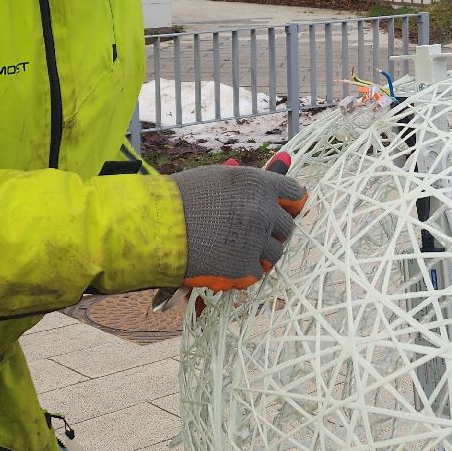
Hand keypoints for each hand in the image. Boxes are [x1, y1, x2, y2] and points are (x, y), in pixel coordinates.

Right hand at [172, 164, 306, 291]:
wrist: (156, 227)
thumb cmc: (181, 198)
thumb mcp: (219, 178)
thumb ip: (248, 187)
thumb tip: (269, 193)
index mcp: (259, 184)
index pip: (295, 194)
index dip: (290, 203)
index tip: (285, 209)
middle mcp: (263, 211)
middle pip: (287, 226)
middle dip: (273, 231)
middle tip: (252, 234)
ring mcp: (256, 240)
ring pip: (275, 252)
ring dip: (260, 253)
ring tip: (235, 249)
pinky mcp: (245, 266)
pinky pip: (258, 272)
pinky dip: (245, 270)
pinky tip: (227, 262)